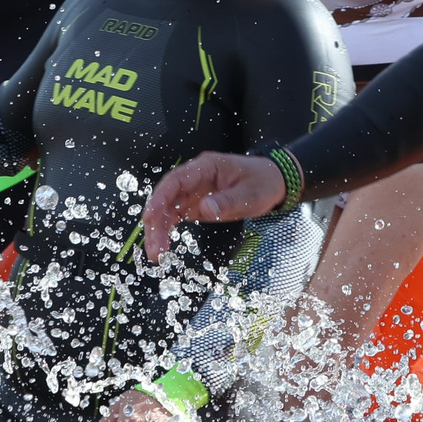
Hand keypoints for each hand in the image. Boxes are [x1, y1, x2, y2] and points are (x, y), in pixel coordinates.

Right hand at [143, 153, 286, 258]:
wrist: (273, 181)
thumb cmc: (262, 182)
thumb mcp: (251, 194)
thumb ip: (228, 201)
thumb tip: (205, 209)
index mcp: (207, 167)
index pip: (177, 180)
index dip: (160, 198)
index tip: (150, 216)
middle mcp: (195, 178)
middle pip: (167, 197)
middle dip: (156, 222)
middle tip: (154, 247)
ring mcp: (193, 191)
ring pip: (168, 210)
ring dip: (159, 230)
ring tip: (156, 254)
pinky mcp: (195, 204)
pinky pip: (176, 216)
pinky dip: (167, 231)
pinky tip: (162, 247)